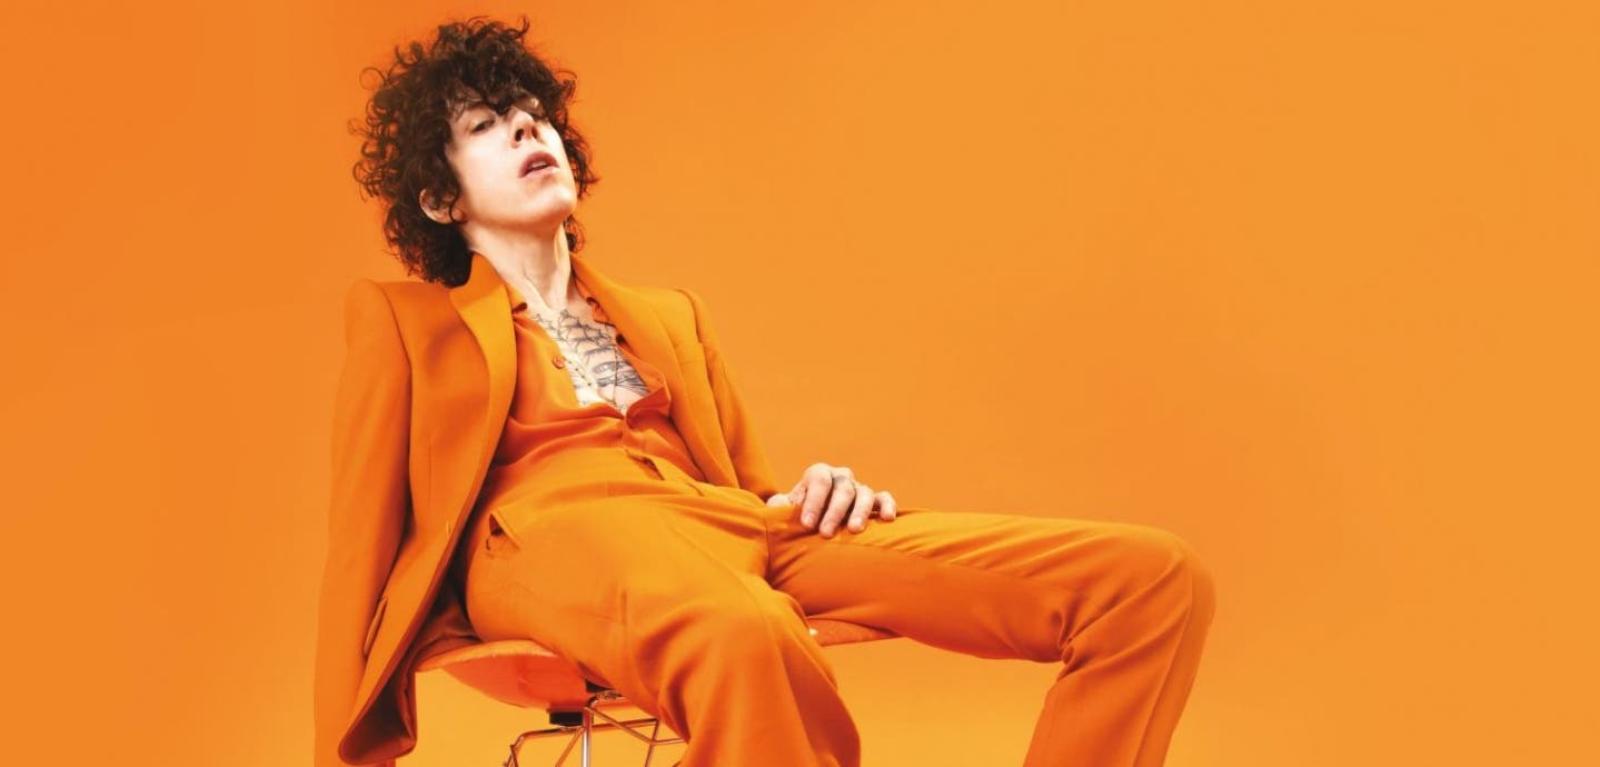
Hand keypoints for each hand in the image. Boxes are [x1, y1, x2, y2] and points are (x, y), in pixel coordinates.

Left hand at [765, 462, 896, 537]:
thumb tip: (774, 508)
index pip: (819, 480)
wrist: (816, 523)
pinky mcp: (875, 501)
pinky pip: (884, 499)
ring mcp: (859, 488)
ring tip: (854, 530)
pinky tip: (887, 519)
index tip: (806, 524)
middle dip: (833, 511)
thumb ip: (778, 507)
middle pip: (842, 488)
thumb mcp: (784, 511)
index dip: (813, 501)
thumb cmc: (798, 517)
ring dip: (860, 511)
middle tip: (825, 533)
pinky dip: (888, 506)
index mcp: (819, 474)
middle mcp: (841, 477)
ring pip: (865, 493)